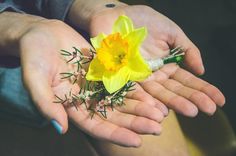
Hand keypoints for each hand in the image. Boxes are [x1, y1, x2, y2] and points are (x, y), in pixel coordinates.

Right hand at [18, 17, 163, 146]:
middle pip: (115, 115)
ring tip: (160, 113)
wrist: (42, 34)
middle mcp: (87, 100)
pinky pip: (123, 82)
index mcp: (72, 107)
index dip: (116, 134)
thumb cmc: (33, 55)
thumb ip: (46, 103)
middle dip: (136, 122)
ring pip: (123, 100)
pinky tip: (152, 94)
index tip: (137, 141)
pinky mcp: (104, 71)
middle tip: (157, 127)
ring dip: (141, 107)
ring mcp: (97, 86)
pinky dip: (137, 88)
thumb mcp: (35, 78)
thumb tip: (60, 128)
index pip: (96, 126)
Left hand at [69, 3, 224, 115]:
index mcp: (167, 65)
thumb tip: (201, 70)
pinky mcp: (122, 78)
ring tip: (190, 111)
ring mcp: (139, 79)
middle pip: (174, 90)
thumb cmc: (144, 21)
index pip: (187, 81)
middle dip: (192, 99)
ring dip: (173, 103)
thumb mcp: (171, 32)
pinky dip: (147, 99)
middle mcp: (155, 76)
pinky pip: (135, 90)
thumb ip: (187, 49)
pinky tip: (160, 108)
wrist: (115, 16)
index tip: (219, 100)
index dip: (203, 90)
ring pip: (157, 94)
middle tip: (208, 110)